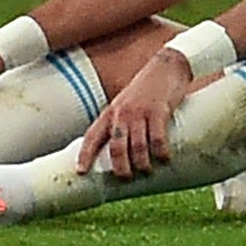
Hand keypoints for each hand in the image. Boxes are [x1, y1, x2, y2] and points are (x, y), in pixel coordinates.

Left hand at [76, 46, 192, 178]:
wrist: (165, 67)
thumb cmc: (145, 90)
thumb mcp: (125, 105)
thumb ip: (121, 124)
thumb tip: (121, 152)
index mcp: (110, 113)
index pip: (92, 136)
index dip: (85, 155)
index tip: (80, 172)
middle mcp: (121, 113)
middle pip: (116, 148)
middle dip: (120, 168)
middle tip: (126, 178)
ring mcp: (139, 112)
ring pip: (137, 147)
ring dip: (142, 164)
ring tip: (147, 170)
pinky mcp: (158, 111)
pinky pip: (157, 139)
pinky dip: (161, 153)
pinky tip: (165, 158)